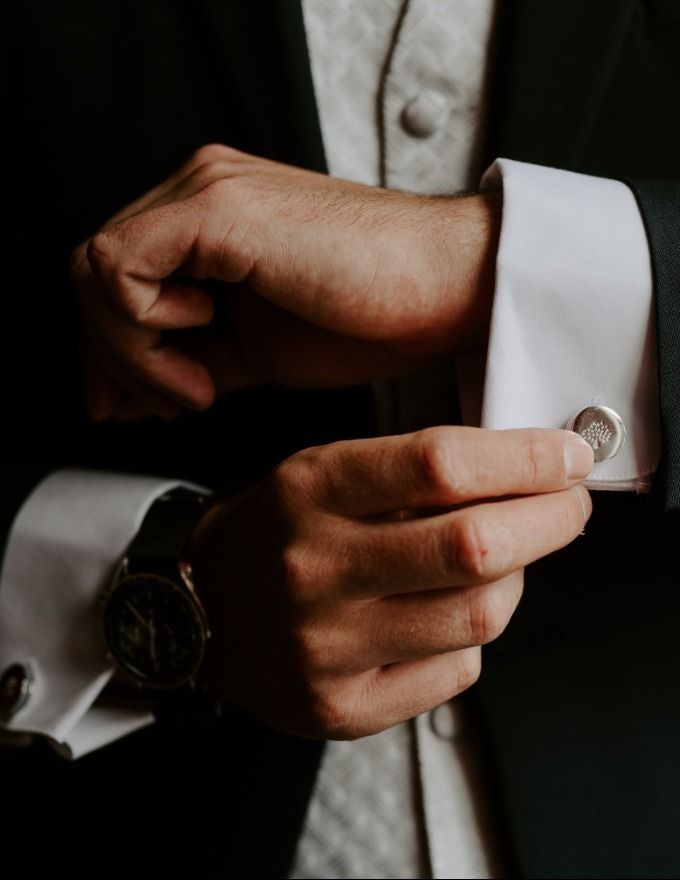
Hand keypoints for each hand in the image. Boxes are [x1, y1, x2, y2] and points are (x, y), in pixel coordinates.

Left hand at [71, 144, 499, 419]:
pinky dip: (145, 329)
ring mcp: (208, 190)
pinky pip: (121, 270)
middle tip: (160, 404)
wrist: (443, 292)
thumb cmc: (371, 317)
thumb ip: (191, 361)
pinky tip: (206, 346)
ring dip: (132, 349)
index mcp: (211, 218)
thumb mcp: (257, 351)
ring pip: (96, 271)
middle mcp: (201, 190)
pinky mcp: (219, 208)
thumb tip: (131, 393)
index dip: (109, 348)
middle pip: (94, 274)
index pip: (116, 276)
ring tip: (195, 386)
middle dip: (110, 357)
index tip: (133, 403)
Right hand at [189, 426, 592, 738]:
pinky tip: (448, 613)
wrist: (204, 610)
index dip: (524, 458)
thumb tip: (531, 469)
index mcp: (310, 490)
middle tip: (569, 505)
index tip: (567, 455)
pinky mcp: (342, 707)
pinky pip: (456, 670)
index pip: (438, 464)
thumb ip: (417, 469)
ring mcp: (326, 647)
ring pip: (478, 616)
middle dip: (550, 520)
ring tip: (502, 560)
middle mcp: (313, 568)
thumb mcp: (326, 471)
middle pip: (473, 547)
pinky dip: (473, 635)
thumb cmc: (282, 531)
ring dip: (515, 580)